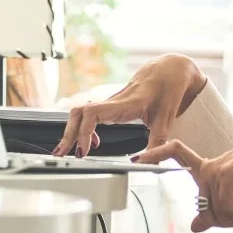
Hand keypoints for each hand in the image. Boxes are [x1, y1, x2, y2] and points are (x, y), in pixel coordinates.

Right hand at [53, 54, 206, 157]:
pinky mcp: (112, 104)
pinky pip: (89, 113)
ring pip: (81, 112)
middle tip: (62, 154)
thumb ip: (157, 143)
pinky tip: (92, 141)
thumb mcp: (166, 119)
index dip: (83, 132)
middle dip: (68, 134)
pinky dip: (84, 127)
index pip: (93, 113)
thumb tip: (146, 163)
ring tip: (72, 151)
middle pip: (79, 112)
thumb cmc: (168, 89)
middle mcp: (114, 101)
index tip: (85, 150)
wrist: (170, 70)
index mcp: (126, 103)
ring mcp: (111, 101)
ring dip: (73, 131)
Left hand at [135, 126, 232, 232]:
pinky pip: (224, 203)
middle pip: (203, 204)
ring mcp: (219, 166)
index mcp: (211, 167)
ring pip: (214, 207)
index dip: (156, 153)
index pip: (176, 152)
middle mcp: (211, 165)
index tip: (136, 158)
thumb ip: (219, 210)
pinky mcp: (229, 170)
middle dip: (226, 221)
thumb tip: (194, 225)